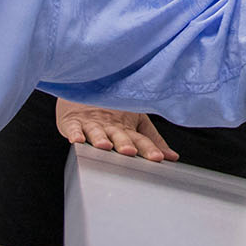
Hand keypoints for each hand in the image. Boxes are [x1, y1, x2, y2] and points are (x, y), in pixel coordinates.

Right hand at [55, 99, 179, 161]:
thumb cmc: (113, 108)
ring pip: (97, 131)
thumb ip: (153, 140)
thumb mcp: (136, 121)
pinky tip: (77, 139)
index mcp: (127, 127)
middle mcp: (111, 125)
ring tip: (104, 145)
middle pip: (119, 135)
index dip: (149, 148)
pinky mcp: (73, 121)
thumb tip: (172, 157)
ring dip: (100, 138)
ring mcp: (92, 122)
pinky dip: (74, 132)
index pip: (140, 138)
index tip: (157, 158)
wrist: (85, 88)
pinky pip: (73, 127)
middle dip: (124, 143)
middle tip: (130, 151)